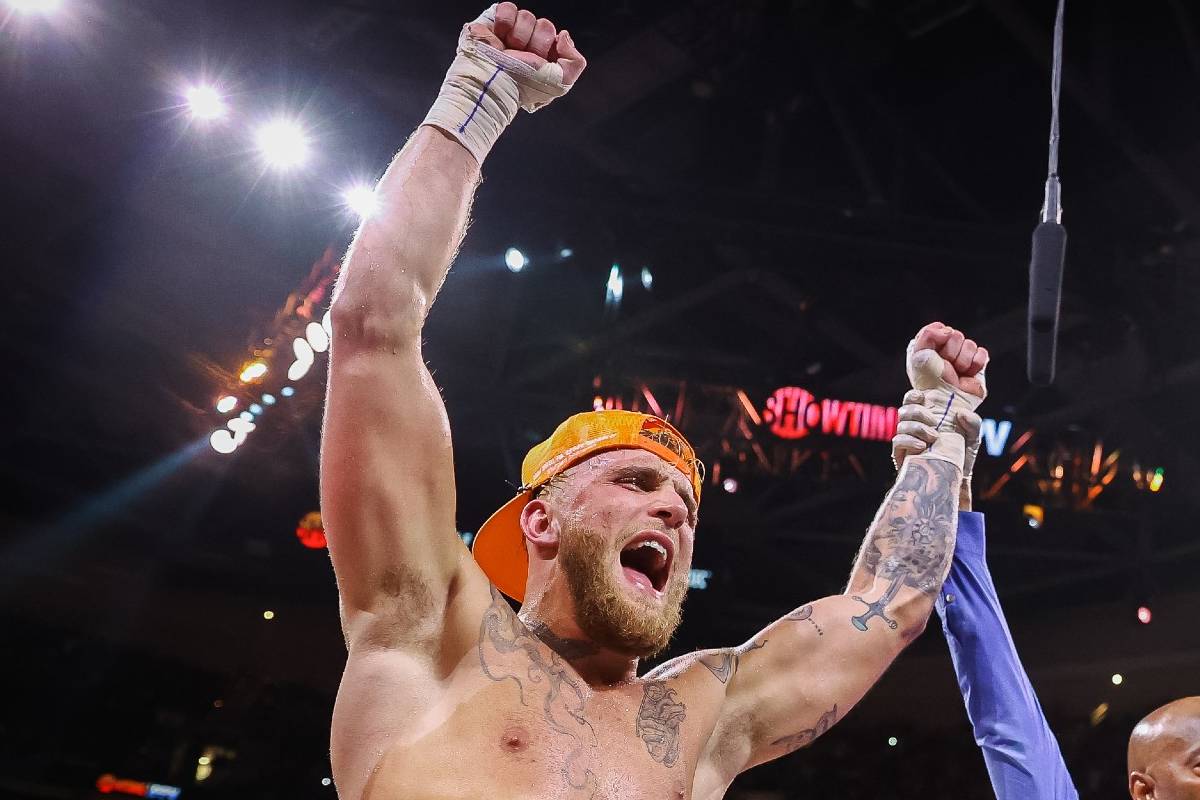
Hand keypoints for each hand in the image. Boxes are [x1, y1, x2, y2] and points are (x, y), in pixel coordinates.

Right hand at [467, 3, 586, 85]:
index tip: (541, 61)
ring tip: (509, 51)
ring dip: (519, 36)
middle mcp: (527, 44)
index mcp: (543, 57)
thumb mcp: (561, 82)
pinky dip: (505, 21)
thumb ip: (576, 61)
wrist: (495, 82)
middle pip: (544, 25)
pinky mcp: (494, 23)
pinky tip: (499, 37)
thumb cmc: (523, 87)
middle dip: (536, 43)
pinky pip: (508, 8)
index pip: (556, 37)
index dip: (550, 47)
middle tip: (524, 58)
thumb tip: (564, 36)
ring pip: (527, 16)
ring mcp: (511, 33)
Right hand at [892, 392, 981, 475]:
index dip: (913, 396)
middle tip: (935, 422)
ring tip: (933, 437)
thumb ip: (973, 423)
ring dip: (917, 428)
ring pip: (901, 425)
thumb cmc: (961, 456)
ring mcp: (906, 440)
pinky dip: (909, 440)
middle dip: (918, 412)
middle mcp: (913, 426)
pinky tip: (921, 446)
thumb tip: (960, 413)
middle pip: (904, 410)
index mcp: (926, 417)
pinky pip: (897, 441)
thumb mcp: (973, 438)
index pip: (912, 399)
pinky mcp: (901, 454)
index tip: (923, 397)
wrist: (956, 480)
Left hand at [909, 321, 987, 398]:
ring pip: (970, 344)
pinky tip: (966, 373)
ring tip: (956, 372)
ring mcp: (962, 357)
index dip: (938, 338)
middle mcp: (946, 350)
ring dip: (962, 360)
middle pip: (956, 335)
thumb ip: (927, 335)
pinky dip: (975, 364)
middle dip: (950, 352)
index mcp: (930, 346)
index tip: (934, 352)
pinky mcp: (977, 366)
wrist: (946, 400)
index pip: (938, 327)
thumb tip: (947, 330)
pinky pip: (982, 353)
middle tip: (945, 366)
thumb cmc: (930, 382)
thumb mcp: (919, 356)